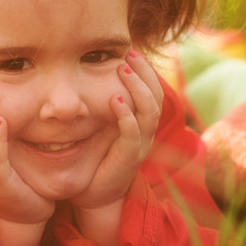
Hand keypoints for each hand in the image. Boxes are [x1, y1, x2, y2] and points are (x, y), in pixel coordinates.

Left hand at [71, 49, 162, 210]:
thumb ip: (102, 106)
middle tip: (129, 53)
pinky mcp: (129, 158)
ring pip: (149, 111)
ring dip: (137, 88)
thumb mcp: (101, 127)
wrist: (95, 194)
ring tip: (122, 70)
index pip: (152, 91)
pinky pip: (133, 133)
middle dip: (144, 72)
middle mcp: (146, 132)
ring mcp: (140, 145)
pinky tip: (115, 101)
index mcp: (141, 123)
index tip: (130, 51)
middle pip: (156, 96)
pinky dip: (126, 115)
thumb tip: (89, 76)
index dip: (145, 70)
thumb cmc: (96, 158)